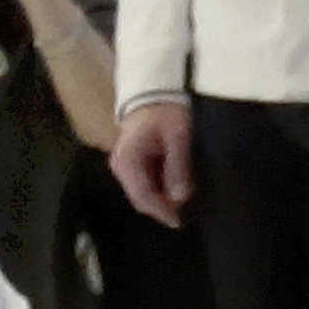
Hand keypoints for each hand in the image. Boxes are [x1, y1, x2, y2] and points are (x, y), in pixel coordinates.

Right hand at [113, 96, 197, 222]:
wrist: (154, 87)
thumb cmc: (165, 109)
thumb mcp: (177, 135)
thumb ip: (178, 165)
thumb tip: (181, 196)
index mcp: (127, 161)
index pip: (142, 196)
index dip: (161, 211)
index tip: (179, 221)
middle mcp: (122, 166)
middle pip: (142, 198)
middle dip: (163, 207)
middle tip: (186, 213)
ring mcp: (128, 164)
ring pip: (145, 192)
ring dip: (164, 198)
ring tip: (186, 201)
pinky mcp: (136, 161)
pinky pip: (148, 182)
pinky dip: (163, 187)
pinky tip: (179, 187)